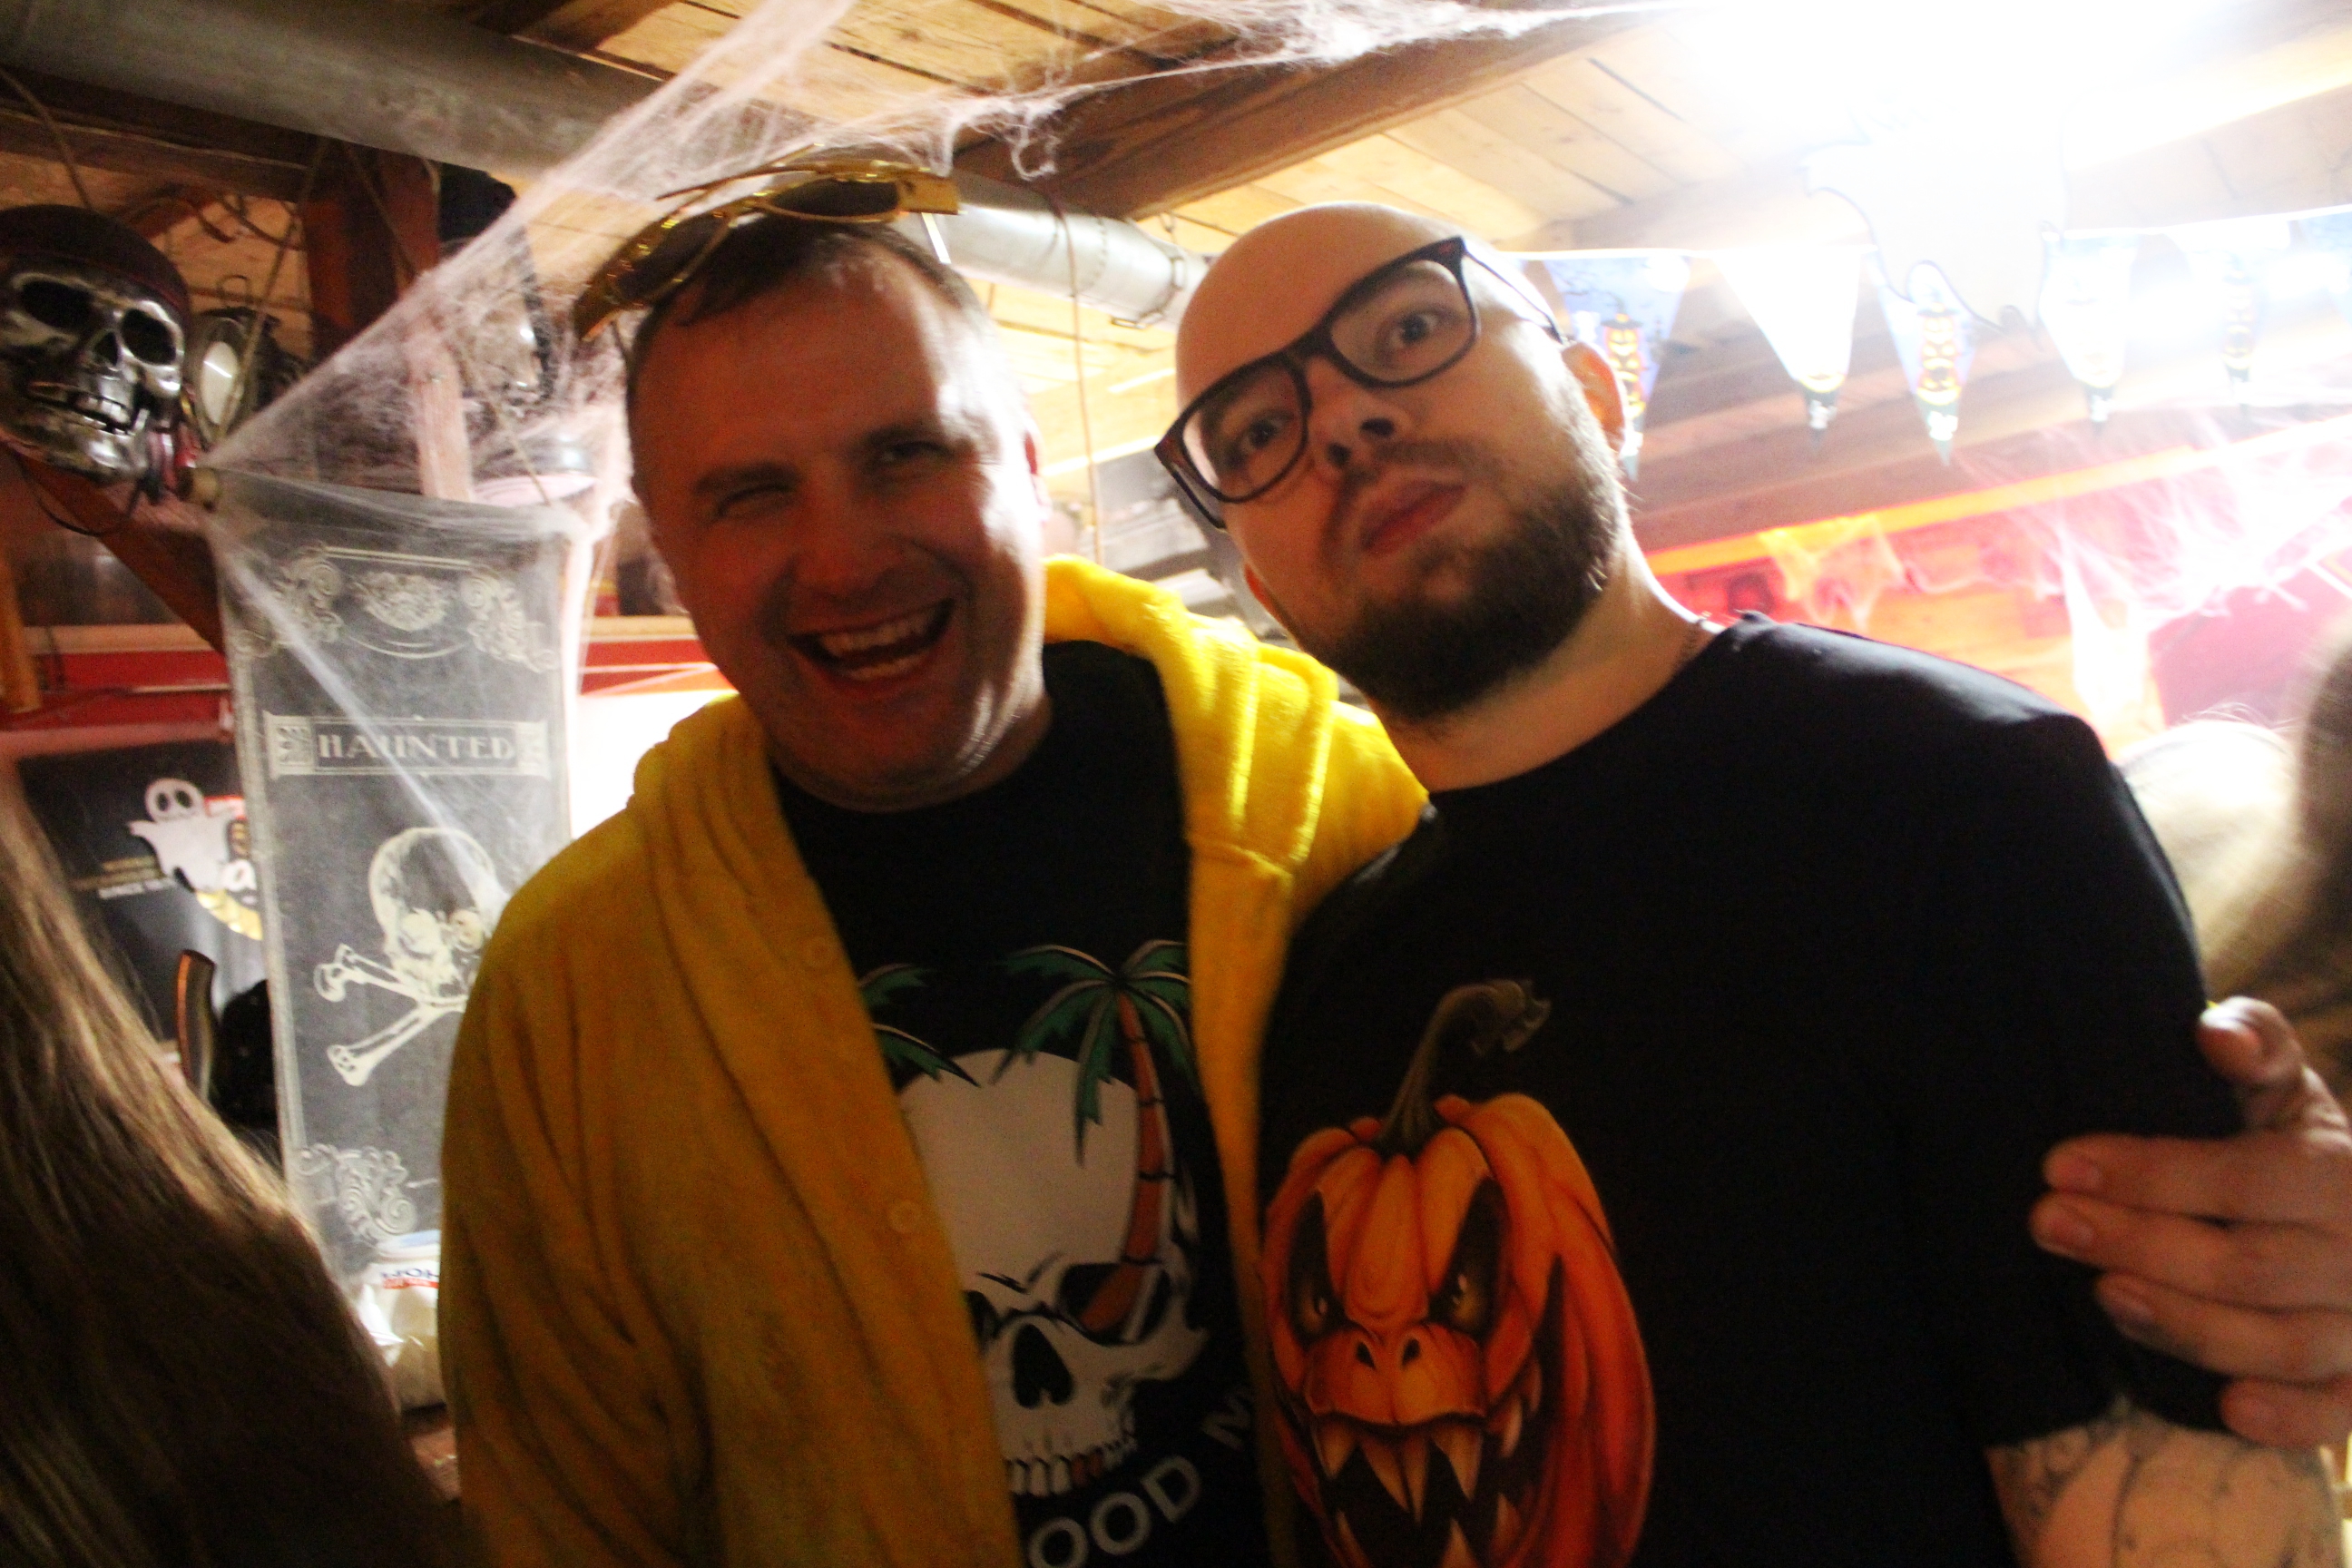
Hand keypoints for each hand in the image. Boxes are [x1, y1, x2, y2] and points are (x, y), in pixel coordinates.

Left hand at [2029, 999, 2351, 1447]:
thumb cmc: (2289, 1144)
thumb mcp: (2281, 1086)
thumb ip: (2255, 1046)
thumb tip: (2216, 1038)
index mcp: (2339, 1170)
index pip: (2246, 1179)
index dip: (2153, 1174)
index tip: (2060, 1165)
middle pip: (2249, 1266)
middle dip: (2140, 1245)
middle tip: (2047, 1224)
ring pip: (2283, 1343)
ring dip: (2187, 1326)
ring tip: (2104, 1295)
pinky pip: (2338, 1412)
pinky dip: (2291, 1419)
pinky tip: (2229, 1409)